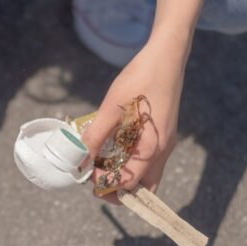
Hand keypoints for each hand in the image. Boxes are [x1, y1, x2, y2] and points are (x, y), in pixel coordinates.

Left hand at [82, 32, 188, 203]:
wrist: (166, 56)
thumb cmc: (141, 78)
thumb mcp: (112, 107)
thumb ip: (96, 136)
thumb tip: (80, 159)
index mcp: (153, 148)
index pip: (129, 184)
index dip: (106, 184)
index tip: (88, 173)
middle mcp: (163, 151)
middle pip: (143, 188)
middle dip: (118, 189)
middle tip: (96, 178)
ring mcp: (165, 143)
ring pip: (146, 175)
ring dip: (124, 175)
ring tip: (101, 162)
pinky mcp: (162, 134)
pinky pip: (147, 159)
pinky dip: (130, 161)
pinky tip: (113, 145)